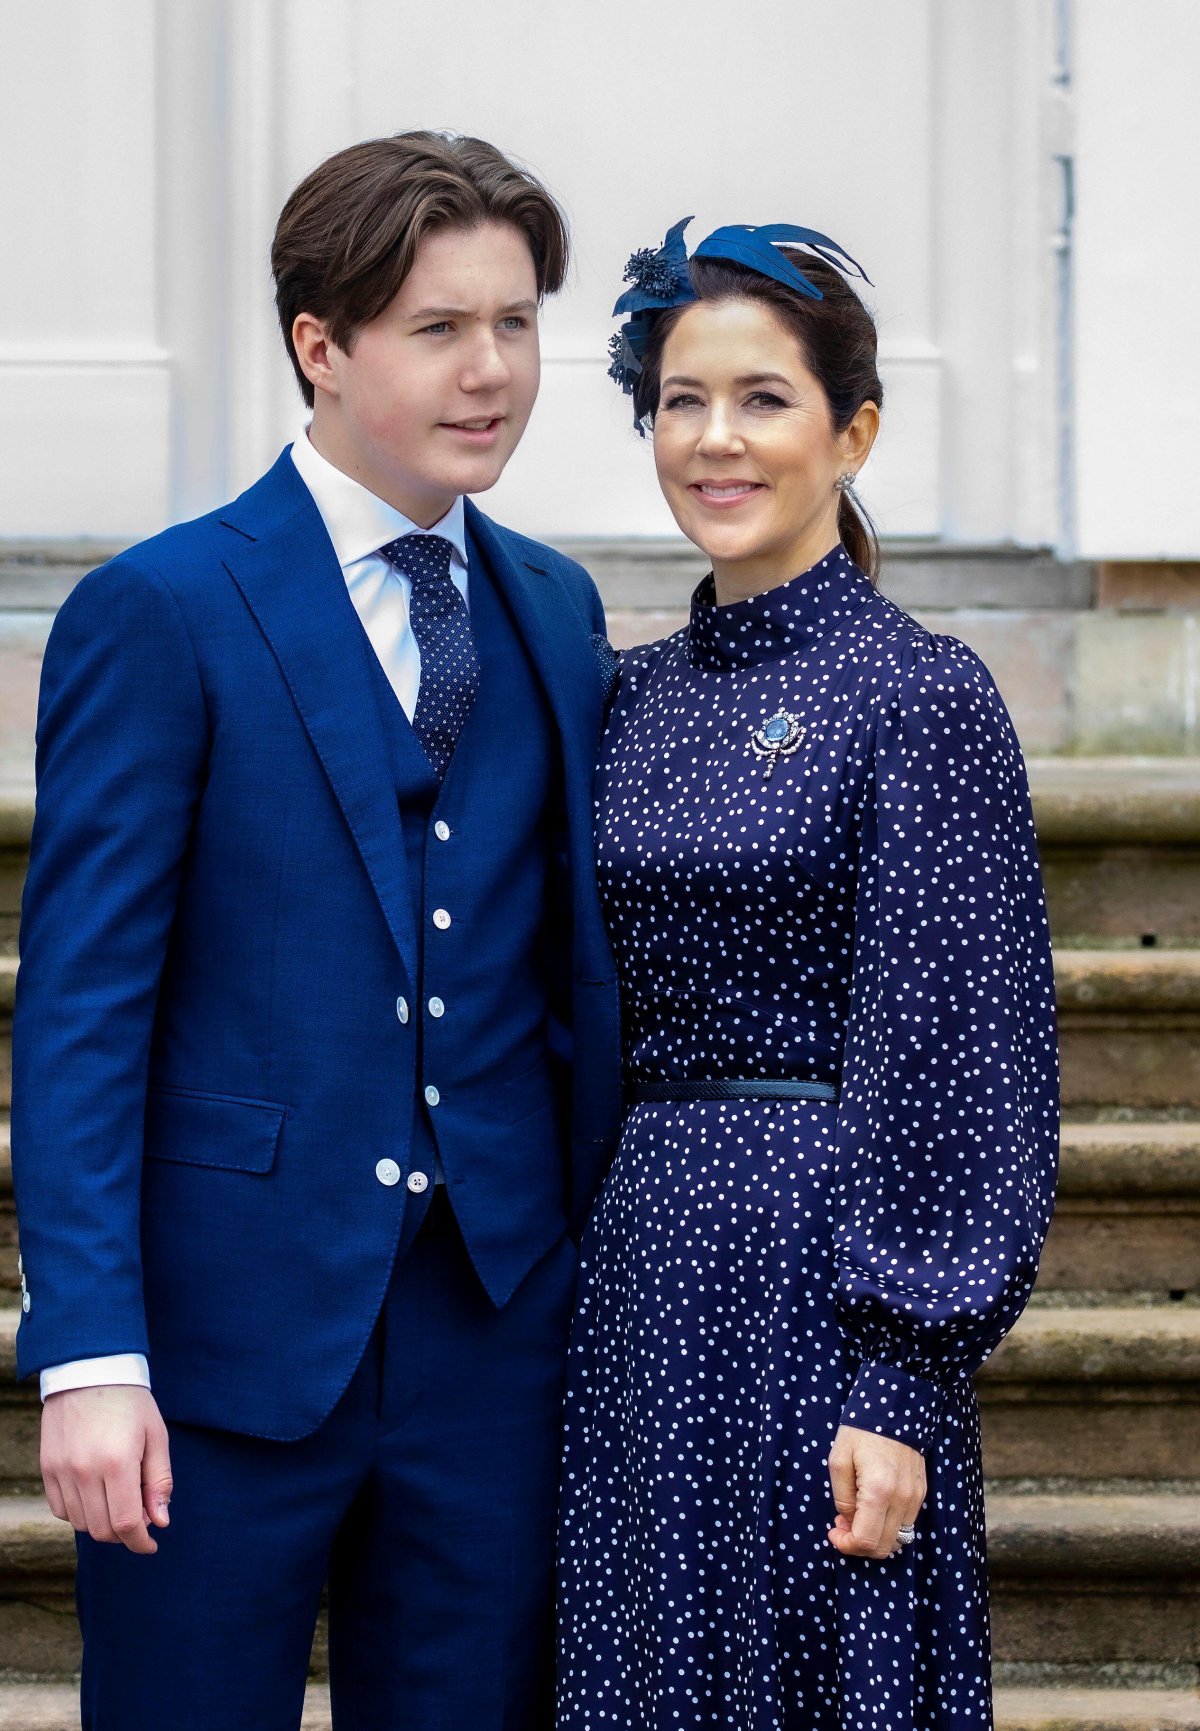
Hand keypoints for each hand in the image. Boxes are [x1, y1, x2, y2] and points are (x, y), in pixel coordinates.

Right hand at [41, 1386, 172, 1555]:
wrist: (90, 1370)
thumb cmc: (130, 1402)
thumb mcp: (156, 1436)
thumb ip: (159, 1481)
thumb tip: (161, 1521)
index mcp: (117, 1463)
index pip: (126, 1523)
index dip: (140, 1542)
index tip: (151, 1544)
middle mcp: (84, 1472)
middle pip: (102, 1530)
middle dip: (124, 1533)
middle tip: (140, 1515)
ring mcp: (61, 1472)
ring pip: (81, 1523)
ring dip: (102, 1523)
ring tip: (119, 1499)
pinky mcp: (47, 1469)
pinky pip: (61, 1509)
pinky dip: (80, 1512)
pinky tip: (95, 1494)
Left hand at [826, 1423, 924, 1559]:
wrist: (895, 1407)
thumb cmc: (861, 1431)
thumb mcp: (839, 1461)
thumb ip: (842, 1497)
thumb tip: (848, 1522)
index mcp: (878, 1492)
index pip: (866, 1540)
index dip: (847, 1545)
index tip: (834, 1531)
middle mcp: (902, 1500)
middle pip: (883, 1547)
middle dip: (859, 1544)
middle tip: (842, 1524)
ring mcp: (915, 1498)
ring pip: (897, 1539)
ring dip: (874, 1536)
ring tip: (856, 1515)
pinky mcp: (921, 1493)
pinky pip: (905, 1524)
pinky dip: (887, 1526)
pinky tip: (873, 1508)